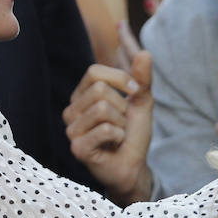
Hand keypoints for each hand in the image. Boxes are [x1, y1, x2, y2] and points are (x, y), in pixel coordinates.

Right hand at [63, 52, 153, 205]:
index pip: (94, 71)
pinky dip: (118, 135)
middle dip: (122, 105)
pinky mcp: (78, 147)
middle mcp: (72, 110)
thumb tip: (145, 52)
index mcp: (83, 95)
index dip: (120, 78)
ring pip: (102, 108)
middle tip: (122, 122)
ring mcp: (72, 129)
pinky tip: (114, 144)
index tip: (136, 91)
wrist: (134, 165)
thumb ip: (142, 78)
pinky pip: (104, 129)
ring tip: (118, 133)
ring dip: (121, 122)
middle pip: (99, 89)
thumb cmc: (133, 133)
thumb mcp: (141, 101)